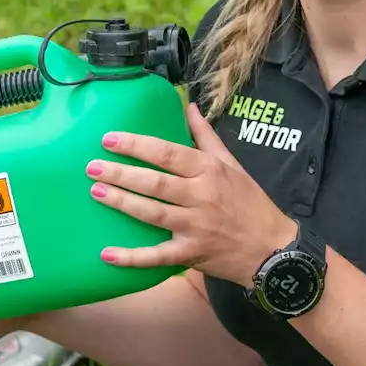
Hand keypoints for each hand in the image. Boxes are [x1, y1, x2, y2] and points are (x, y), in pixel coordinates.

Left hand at [86, 101, 296, 287]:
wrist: (272, 248)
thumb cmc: (250, 203)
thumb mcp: (232, 165)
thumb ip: (206, 137)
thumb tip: (189, 107)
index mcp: (209, 171)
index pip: (169, 154)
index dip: (138, 146)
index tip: (109, 139)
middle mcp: (201, 197)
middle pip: (156, 183)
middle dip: (122, 173)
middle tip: (92, 167)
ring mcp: (195, 227)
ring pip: (153, 214)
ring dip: (123, 203)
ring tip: (97, 192)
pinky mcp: (192, 254)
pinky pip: (158, 257)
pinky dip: (133, 257)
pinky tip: (107, 254)